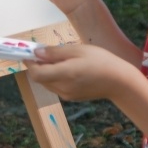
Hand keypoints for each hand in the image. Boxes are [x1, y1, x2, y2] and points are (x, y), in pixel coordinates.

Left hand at [26, 44, 140, 101]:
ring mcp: (67, 95)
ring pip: (47, 83)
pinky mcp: (72, 98)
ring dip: (46, 72)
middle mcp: (63, 88)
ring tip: (58, 59)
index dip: (29, 64)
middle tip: (43, 52)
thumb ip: (55, 52)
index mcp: (65, 74)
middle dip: (38, 66)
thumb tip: (36, 53)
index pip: (36, 74)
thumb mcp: (78, 50)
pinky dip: (55, 77)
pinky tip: (67, 68)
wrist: (119, 81)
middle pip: (40, 79)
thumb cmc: (101, 60)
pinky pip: (56, 87)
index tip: (28, 53)